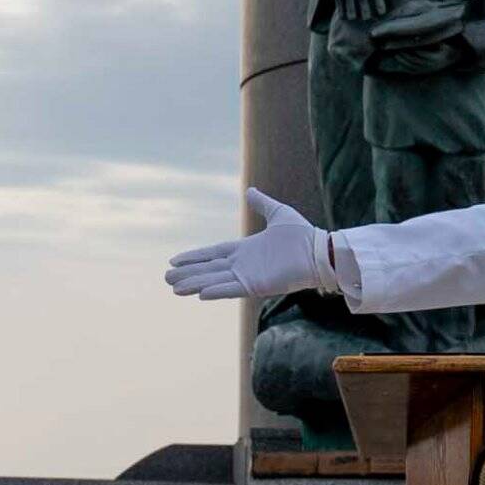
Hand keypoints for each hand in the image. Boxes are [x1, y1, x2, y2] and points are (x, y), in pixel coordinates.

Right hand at [164, 189, 336, 299]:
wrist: (318, 251)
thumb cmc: (302, 235)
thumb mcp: (278, 213)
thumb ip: (262, 204)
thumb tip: (250, 191)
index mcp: (245, 250)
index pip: (213, 254)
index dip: (194, 257)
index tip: (174, 261)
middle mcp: (242, 265)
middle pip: (208, 270)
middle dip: (187, 274)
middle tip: (166, 278)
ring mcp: (247, 276)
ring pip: (214, 281)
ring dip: (194, 284)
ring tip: (174, 288)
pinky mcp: (256, 286)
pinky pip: (231, 289)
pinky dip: (216, 291)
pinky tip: (199, 293)